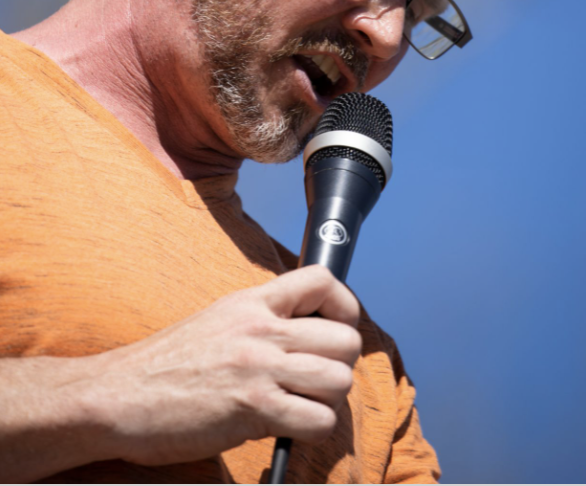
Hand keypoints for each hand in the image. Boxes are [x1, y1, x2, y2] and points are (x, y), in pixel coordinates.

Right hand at [87, 265, 361, 466]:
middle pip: (346, 339)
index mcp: (251, 303)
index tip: (336, 329)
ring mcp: (259, 368)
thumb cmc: (161, 367)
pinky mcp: (253, 407)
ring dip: (328, 401)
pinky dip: (313, 430)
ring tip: (301, 408)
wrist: (112, 398)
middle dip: (340, 365)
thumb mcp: (216, 321)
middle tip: (316, 382)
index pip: (322, 282)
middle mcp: (261, 330)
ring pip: (339, 379)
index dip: (343, 307)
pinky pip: (318, 419)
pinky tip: (288, 430)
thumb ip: (261, 321)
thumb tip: (306, 336)